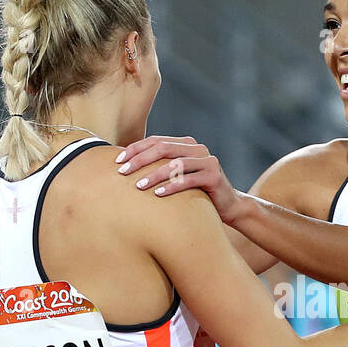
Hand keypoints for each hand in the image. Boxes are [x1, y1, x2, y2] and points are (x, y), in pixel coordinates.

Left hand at [115, 136, 239, 221]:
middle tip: (123, 172)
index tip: (117, 161)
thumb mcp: (179, 176)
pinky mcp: (214, 176)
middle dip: (140, 159)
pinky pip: (189, 180)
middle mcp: (198, 149)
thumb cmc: (197, 192)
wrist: (229, 205)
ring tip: (138, 186)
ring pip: (175, 164)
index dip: (136, 149)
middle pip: (163, 148)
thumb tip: (127, 166)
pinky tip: (158, 194)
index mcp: (187, 144)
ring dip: (154, 175)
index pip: (156, 141)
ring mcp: (208, 161)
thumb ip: (162, 167)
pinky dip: (171, 187)